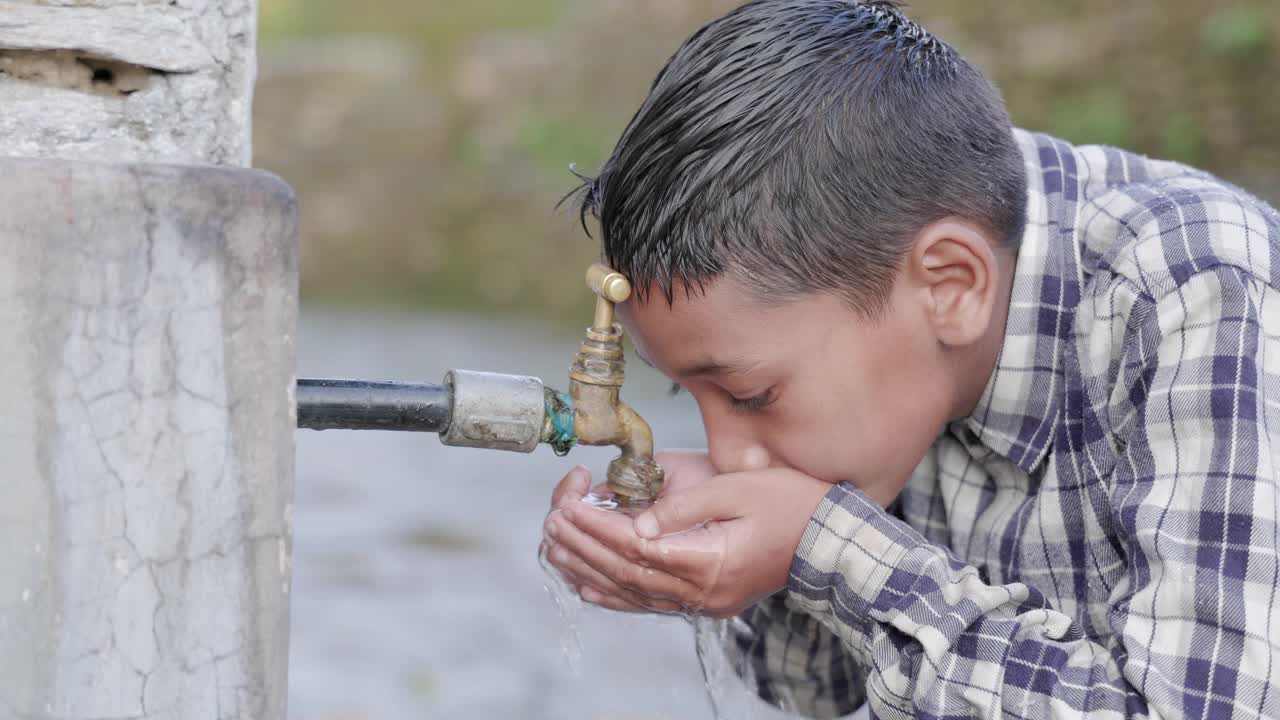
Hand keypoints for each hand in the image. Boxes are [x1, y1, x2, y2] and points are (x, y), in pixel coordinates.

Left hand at [544, 462, 830, 617]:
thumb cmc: (791, 502)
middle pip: (626, 572)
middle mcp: (702, 592)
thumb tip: (636, 521)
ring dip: (589, 569)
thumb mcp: (738, 488)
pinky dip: (614, 594)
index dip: (597, 527)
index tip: (568, 504)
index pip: (636, 548)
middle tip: (552, 519)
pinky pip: (649, 604)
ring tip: (556, 546)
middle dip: (584, 544)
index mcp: (710, 561)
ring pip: (632, 592)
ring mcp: (703, 602)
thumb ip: (684, 505)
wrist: (829, 540)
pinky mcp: (705, 601)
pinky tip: (587, 584)